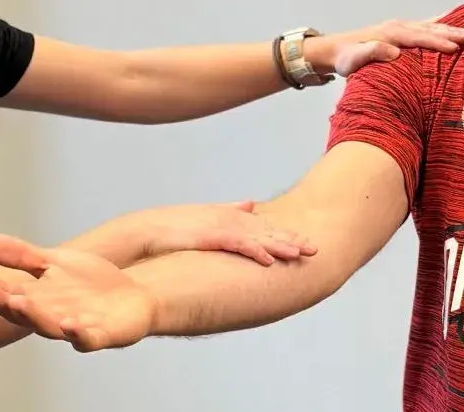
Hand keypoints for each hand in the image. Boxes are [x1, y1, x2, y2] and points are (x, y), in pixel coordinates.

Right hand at [0, 235, 155, 351]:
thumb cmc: (91, 286)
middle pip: (24, 313)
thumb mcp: (55, 262)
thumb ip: (22, 256)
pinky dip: (78, 333)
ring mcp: (76, 328)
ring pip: (50, 327)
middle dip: (5, 303)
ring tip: (18, 301)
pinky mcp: (101, 336)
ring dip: (33, 316)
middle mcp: (52, 316)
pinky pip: (87, 339)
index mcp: (39, 299)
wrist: (133, 299)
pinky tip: (70, 323)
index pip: (9, 293)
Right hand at [131, 200, 316, 265]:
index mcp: (231, 216)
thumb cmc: (175, 227)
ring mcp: (221, 226)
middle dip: (292, 239)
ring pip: (258, 237)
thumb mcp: (208, 216)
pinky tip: (270, 260)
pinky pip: (238, 245)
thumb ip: (230, 209)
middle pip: (267, 230)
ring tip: (301, 254)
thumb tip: (251, 203)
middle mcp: (230, 218)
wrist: (148, 230)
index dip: (286, 234)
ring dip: (281, 246)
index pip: (265, 226)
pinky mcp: (211, 236)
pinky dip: (255, 251)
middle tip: (315, 249)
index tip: (306, 242)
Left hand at [305, 17, 463, 76]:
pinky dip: (439, 23)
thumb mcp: (353, 60)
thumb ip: (371, 53)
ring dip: (448, 28)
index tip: (455, 47)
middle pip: (428, 29)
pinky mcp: (399, 30)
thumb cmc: (345, 59)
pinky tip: (450, 20)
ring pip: (429, 26)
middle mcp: (397, 27)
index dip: (437, 42)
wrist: (335, 50)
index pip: (418, 37)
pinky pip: (423, 26)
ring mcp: (399, 26)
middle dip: (450, 32)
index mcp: (390, 34)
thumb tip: (394, 51)